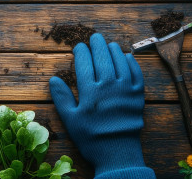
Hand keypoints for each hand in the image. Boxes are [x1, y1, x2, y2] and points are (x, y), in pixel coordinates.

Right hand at [49, 33, 154, 178]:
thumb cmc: (90, 138)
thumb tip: (53, 79)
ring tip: (108, 45)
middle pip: (103, 57)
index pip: (84, 63)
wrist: (117, 154)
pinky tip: (127, 57)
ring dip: (114, 50)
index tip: (78, 47)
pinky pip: (137, 73)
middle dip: (97, 45)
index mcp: (90, 91)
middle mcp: (109, 86)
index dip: (81, 52)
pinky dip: (132, 62)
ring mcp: (126, 90)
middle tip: (94, 37)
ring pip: (120, 61)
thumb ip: (61, 97)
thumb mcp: (70, 120)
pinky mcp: (138, 96)